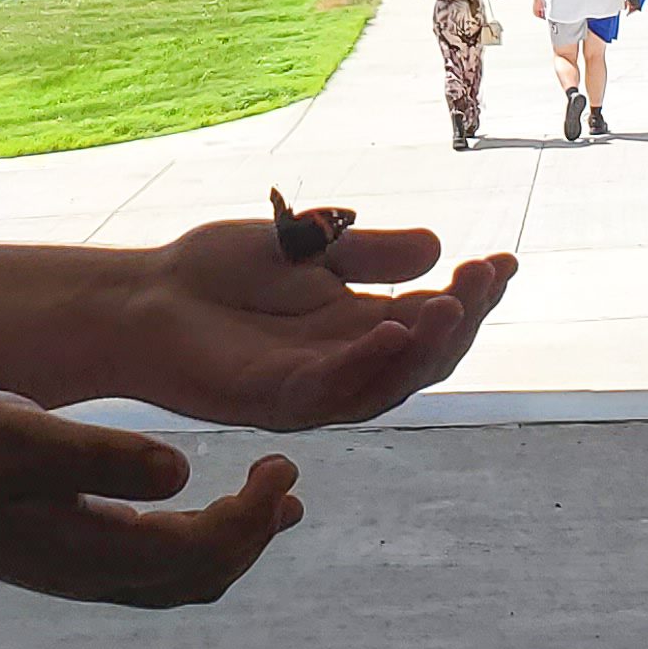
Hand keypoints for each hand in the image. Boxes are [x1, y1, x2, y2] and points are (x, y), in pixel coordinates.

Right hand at [0, 390, 300, 606]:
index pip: (204, 549)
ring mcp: (75, 575)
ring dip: (233, 543)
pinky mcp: (61, 558)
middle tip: (286, 478)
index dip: (256, 514)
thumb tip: (181, 474)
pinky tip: (193, 504)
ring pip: (178, 581)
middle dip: (256, 533)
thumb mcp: (27, 438)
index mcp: (92, 552)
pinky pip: (148, 567)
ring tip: (275, 505)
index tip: (284, 463)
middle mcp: (91, 577)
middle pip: (203, 577)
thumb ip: (103, 457)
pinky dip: (194, 541)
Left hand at [119, 214, 513, 429]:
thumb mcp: (308, 249)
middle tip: (485, 277)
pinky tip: (393, 330)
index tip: (505, 262)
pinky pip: (331, 390)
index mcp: (359, 332)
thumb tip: (436, 248)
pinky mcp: (272, 400)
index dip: (473, 296)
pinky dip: (366, 363)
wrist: (142, 298)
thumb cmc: (216, 276)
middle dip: (463, 320)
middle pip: (423, 358)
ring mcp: (312, 390)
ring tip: (456, 302)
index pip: (432, 320)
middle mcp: (345, 368)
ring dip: (427, 347)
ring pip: (387, 383)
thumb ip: (368, 254)